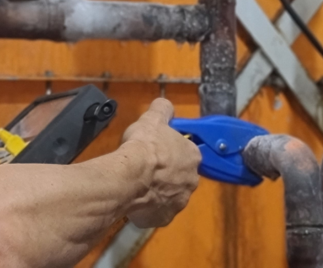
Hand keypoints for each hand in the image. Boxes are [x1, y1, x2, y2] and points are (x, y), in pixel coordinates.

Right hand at [120, 98, 200, 227]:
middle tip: (147, 168)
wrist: (129, 176)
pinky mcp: (164, 218)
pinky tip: (136, 199)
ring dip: (158, 191)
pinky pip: (157, 212)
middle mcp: (192, 180)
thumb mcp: (152, 119)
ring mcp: (179, 202)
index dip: (171, 152)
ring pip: (169, 195)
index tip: (157, 151)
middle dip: (166, 174)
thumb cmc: (144, 145)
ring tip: (139, 185)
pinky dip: (149, 208)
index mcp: (192, 156)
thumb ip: (162, 110)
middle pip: (180, 176)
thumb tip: (165, 104)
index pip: (186, 153)